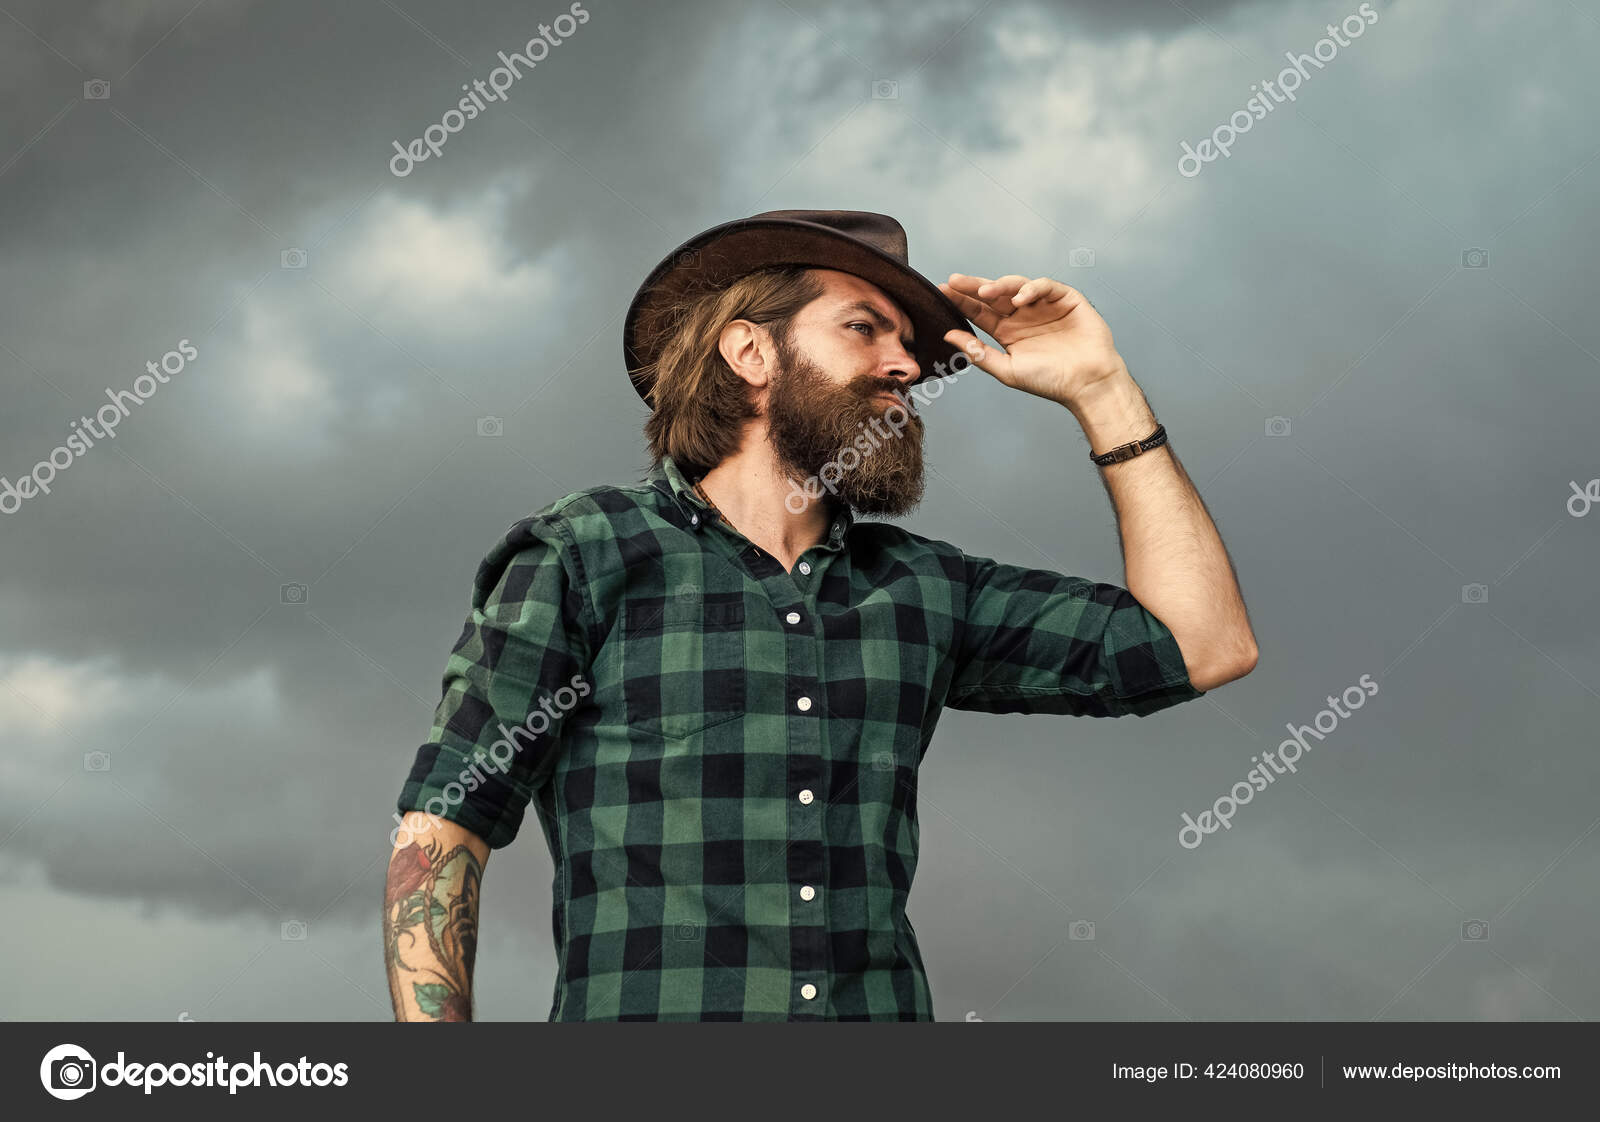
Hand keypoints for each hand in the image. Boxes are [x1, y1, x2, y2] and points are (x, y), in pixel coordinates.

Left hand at [938, 273, 1126, 406]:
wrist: (1087, 383)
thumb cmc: (1050, 381)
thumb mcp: (1007, 369)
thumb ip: (978, 352)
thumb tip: (948, 336)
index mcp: (1007, 331)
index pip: (980, 312)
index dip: (962, 301)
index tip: (943, 291)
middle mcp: (1023, 316)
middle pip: (994, 295)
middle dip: (974, 286)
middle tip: (955, 281)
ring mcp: (1044, 306)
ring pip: (1017, 286)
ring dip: (1000, 286)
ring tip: (985, 292)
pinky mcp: (1066, 299)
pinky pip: (1045, 286)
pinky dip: (1032, 288)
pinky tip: (1019, 298)